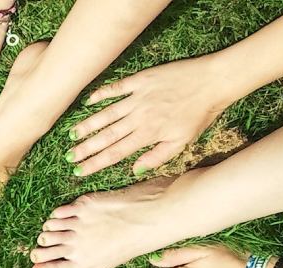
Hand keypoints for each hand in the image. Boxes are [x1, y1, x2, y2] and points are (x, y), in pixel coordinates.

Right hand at [69, 55, 231, 175]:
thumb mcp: (182, 142)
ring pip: (107, 114)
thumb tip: (135, 170)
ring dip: (88, 125)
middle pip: (106, 136)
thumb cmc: (200, 114)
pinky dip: (101, 94)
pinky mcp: (141, 80)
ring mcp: (138, 97)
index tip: (79, 172)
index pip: (116, 153)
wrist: (214, 81)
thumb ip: (157, 157)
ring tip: (72, 135)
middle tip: (69, 157)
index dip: (95, 164)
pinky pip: (116, 88)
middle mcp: (139, 117)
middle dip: (85, 148)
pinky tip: (89, 101)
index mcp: (148, 134)